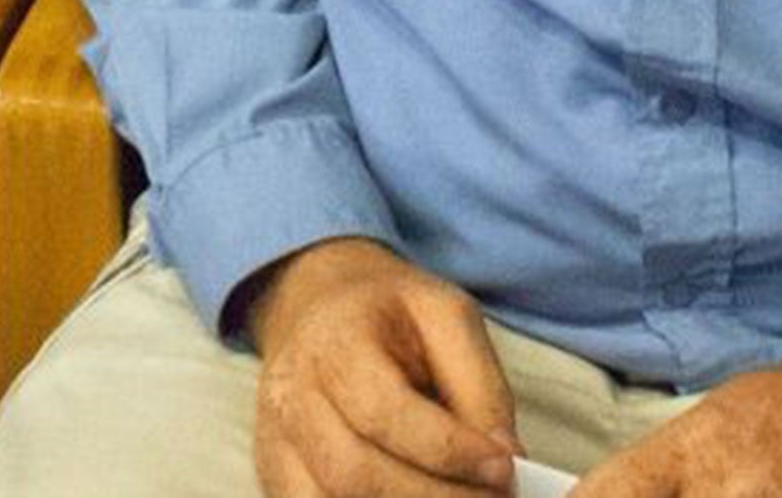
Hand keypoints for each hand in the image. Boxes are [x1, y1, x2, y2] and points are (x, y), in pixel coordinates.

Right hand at [245, 235, 520, 496]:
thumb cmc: (389, 311)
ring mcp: (276, 443)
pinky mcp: (276, 476)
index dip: (448, 450)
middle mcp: (292, 397)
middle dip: (433, 497)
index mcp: (335, 341)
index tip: (503, 468)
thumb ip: (480, 384)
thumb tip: (505, 455)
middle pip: (355, 474)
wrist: (321, 304)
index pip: (385, 412)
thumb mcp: (447, 316)